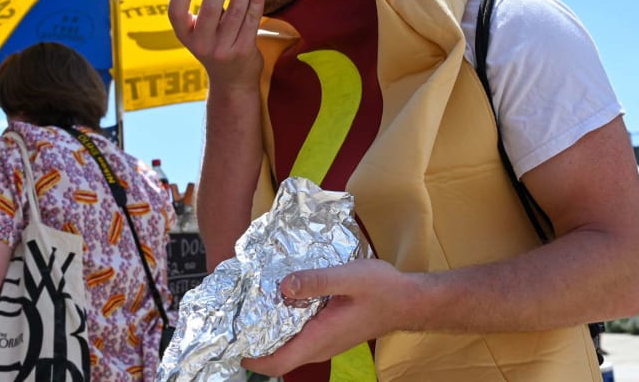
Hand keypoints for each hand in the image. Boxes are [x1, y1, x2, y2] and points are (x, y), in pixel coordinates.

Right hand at [168, 0, 265, 88]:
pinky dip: (257, 0)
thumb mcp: (202, 31)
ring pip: (235, 12)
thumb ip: (206, 6)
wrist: (232, 80)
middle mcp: (201, 43)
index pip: (175, 13)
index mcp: (186, 35)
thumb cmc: (216, 45)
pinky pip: (252, 20)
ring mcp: (223, 49)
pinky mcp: (244, 50)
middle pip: (209, 9)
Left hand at [242, 258, 415, 376]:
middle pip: (276, 356)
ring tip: (249, 306)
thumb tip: (283, 285)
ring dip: (267, 333)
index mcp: (320, 337)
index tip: (230, 338)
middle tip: (233, 316)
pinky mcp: (328, 334)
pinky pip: (298, 336)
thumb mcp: (349, 276)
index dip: (249, 357)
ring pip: (287, 347)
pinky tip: (278, 301)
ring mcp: (324, 342)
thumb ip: (316, 280)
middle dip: (252, 342)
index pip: (276, 362)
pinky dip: (283, 325)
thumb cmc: (382, 289)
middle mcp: (319, 346)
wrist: (408, 299)